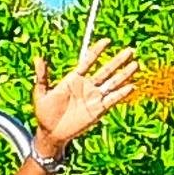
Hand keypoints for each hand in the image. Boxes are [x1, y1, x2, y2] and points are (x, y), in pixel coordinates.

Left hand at [30, 42, 141, 157]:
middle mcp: (86, 86)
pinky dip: (121, 93)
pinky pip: (112, 99)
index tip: (107, 40)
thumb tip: (39, 58)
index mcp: (73, 79)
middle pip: (106, 70)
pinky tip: (131, 86)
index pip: (88, 61)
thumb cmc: (44, 113)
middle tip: (130, 50)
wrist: (51, 134)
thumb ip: (42, 76)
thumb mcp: (40, 93)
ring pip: (112, 83)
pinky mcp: (98, 110)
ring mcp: (93, 98)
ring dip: (124, 74)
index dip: (97, 51)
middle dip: (118, 60)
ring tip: (135, 64)